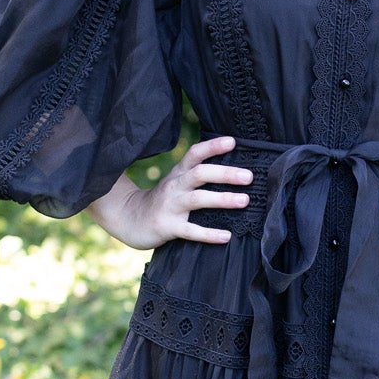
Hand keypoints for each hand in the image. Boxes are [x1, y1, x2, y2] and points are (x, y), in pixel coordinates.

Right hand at [86, 136, 251, 249]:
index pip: (195, 154)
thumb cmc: (163, 200)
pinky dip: (208, 234)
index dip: (212, 146)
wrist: (130, 219)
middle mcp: (175, 186)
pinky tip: (226, 236)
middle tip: (248, 176)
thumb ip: (198, 174)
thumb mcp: (176, 182)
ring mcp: (171, 206)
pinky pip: (190, 231)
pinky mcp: (168, 226)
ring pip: (197, 199)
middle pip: (199, 174)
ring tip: (244, 200)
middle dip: (224, 174)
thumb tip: (234, 169)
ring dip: (222, 199)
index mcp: (179, 173)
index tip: (233, 142)